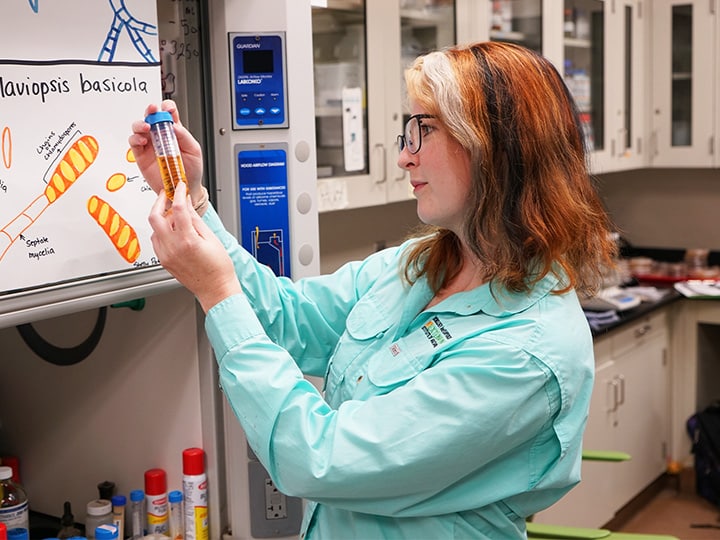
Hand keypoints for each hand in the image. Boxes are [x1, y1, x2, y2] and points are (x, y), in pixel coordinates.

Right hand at [129, 100, 204, 203]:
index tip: (168, 108)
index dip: (166, 108)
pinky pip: (134, 144)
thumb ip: (184, 137)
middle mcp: (160, 136)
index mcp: (174, 132)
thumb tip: (174, 126)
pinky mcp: (141, 156)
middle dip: (151, 111)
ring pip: (139, 128)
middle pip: (151, 117)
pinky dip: (135, 139)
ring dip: (140, 124)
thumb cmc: (191, 170)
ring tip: (147, 127)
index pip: (168, 114)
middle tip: (153, 110)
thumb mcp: (194, 151)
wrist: (184, 189)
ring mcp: (150, 145)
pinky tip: (143, 141)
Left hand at [148, 181, 241, 311]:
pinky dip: (161, 231)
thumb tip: (187, 205)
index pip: (179, 208)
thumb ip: (195, 220)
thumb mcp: (211, 239)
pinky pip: (156, 240)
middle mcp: (173, 247)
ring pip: (154, 228)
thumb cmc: (218, 268)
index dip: (178, 194)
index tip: (179, 187)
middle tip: (167, 195)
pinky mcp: (164, 261)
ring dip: (161, 218)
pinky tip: (173, 231)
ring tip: (175, 216)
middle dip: (159, 202)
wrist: (215, 289)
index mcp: (187, 240)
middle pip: (155, 216)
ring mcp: (166, 255)